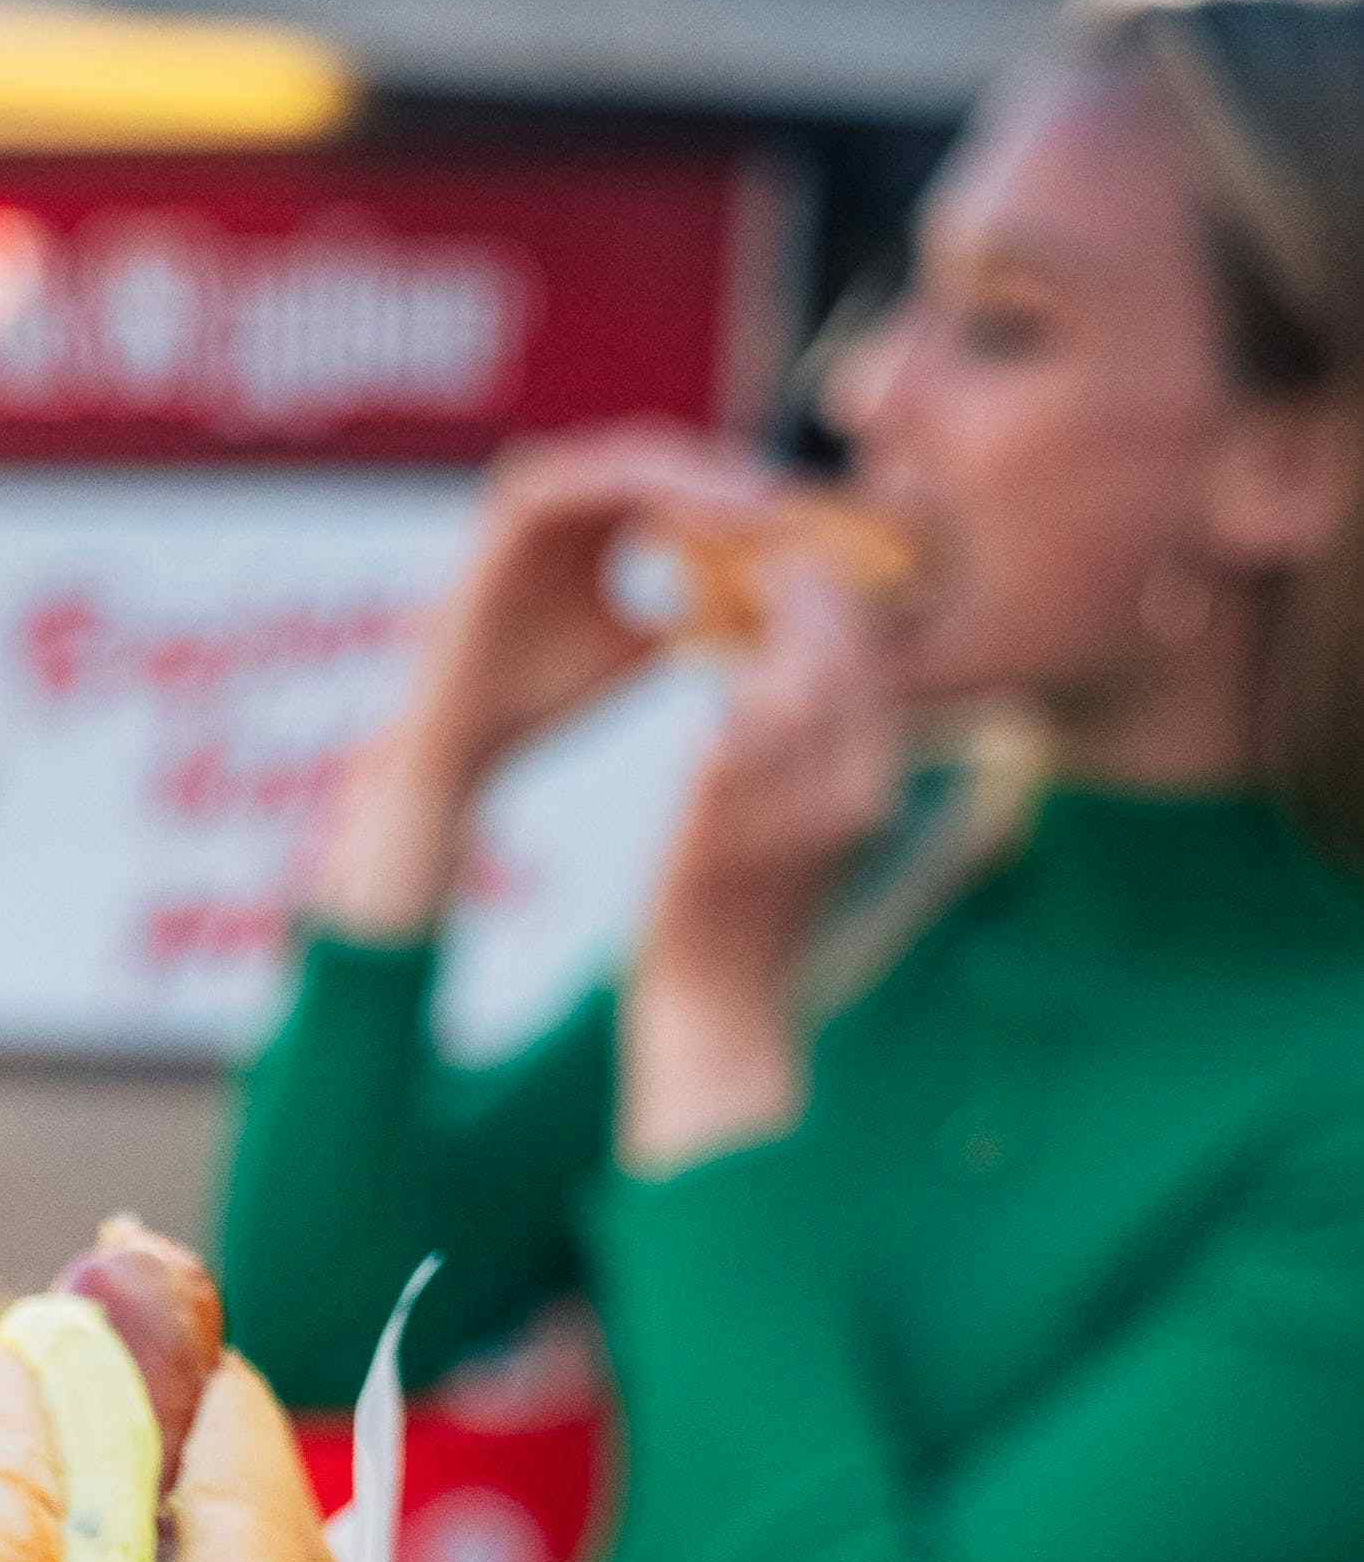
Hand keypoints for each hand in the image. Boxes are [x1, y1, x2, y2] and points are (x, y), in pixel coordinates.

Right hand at [319, 424, 779, 936]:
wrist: (468, 736)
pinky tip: (709, 522)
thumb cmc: (546, 695)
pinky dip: (657, 491)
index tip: (808, 523)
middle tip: (799, 505)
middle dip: (738, 479)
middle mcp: (567, 491)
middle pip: (672, 459)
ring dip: (708, 479)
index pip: (685, 483)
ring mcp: (540, 491)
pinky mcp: (518, 507)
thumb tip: (772, 598)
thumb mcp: (641, 644)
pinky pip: (599, 478)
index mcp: (595, 516)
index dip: (747, 497)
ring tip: (765, 511)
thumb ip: (690, 609)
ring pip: (642, 458)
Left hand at [619, 560, 904, 1172]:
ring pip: (790, 671)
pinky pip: (730, 716)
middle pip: (846, 651)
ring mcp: (792, 806)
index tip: (801, 561)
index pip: (879, 662)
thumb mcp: (810, 831)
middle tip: (756, 547)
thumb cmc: (753, 918)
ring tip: (714, 582)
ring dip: (750, 617)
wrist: (718, 1015)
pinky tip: (682, 644)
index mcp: (876, 789)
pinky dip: (712, 670)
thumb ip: (822, 758)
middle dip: (803, 587)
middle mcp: (853, 792)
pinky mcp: (726, 818)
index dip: (842, 601)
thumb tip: (804, 682)